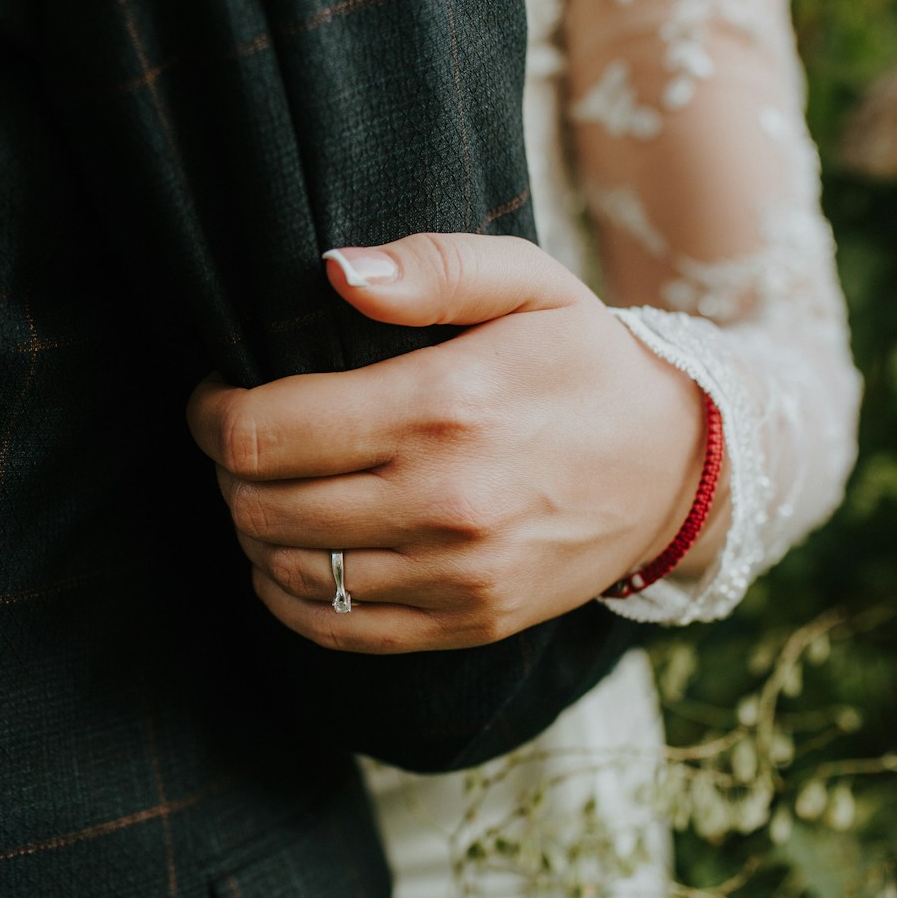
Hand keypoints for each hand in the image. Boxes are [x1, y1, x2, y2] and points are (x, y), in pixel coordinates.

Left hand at [186, 232, 726, 654]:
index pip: (262, 433)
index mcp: (442, 406)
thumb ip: (429, 269)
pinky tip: (292, 557)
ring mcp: (455, 575)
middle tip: (244, 438)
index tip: (217, 393)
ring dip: (253, 529)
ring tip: (273, 488)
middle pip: (258, 505)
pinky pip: (336, 628)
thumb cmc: (587, 361)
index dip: (212, 414)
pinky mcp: (466, 623)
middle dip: (228, 468)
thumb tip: (332, 271)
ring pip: (286, 570)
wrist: (685, 466)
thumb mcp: (528, 284)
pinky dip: (288, 597)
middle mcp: (442, 500)